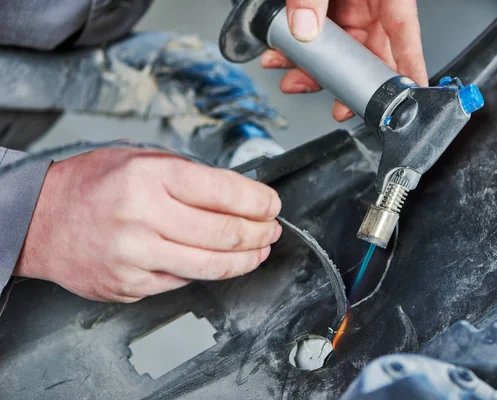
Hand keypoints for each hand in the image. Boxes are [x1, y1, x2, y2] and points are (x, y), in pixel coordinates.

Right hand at [14, 148, 281, 302]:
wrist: (40, 219)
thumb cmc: (92, 184)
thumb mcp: (142, 159)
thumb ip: (190, 177)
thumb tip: (240, 196)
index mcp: (150, 176)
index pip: (225, 192)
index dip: (259, 201)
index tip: (272, 204)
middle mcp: (143, 217)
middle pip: (225, 233)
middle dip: (259, 233)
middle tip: (270, 230)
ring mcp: (135, 256)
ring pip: (211, 266)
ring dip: (245, 260)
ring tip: (258, 251)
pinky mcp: (130, 284)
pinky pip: (183, 280)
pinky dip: (206, 270)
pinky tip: (215, 261)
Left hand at [261, 0, 427, 121]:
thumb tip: (303, 28)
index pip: (404, 35)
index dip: (408, 69)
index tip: (409, 98)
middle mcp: (370, 2)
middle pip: (367, 51)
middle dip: (349, 81)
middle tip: (340, 104)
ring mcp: (347, 6)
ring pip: (337, 50)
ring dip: (313, 69)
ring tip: (292, 78)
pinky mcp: (324, 8)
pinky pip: (314, 36)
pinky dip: (296, 50)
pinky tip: (280, 55)